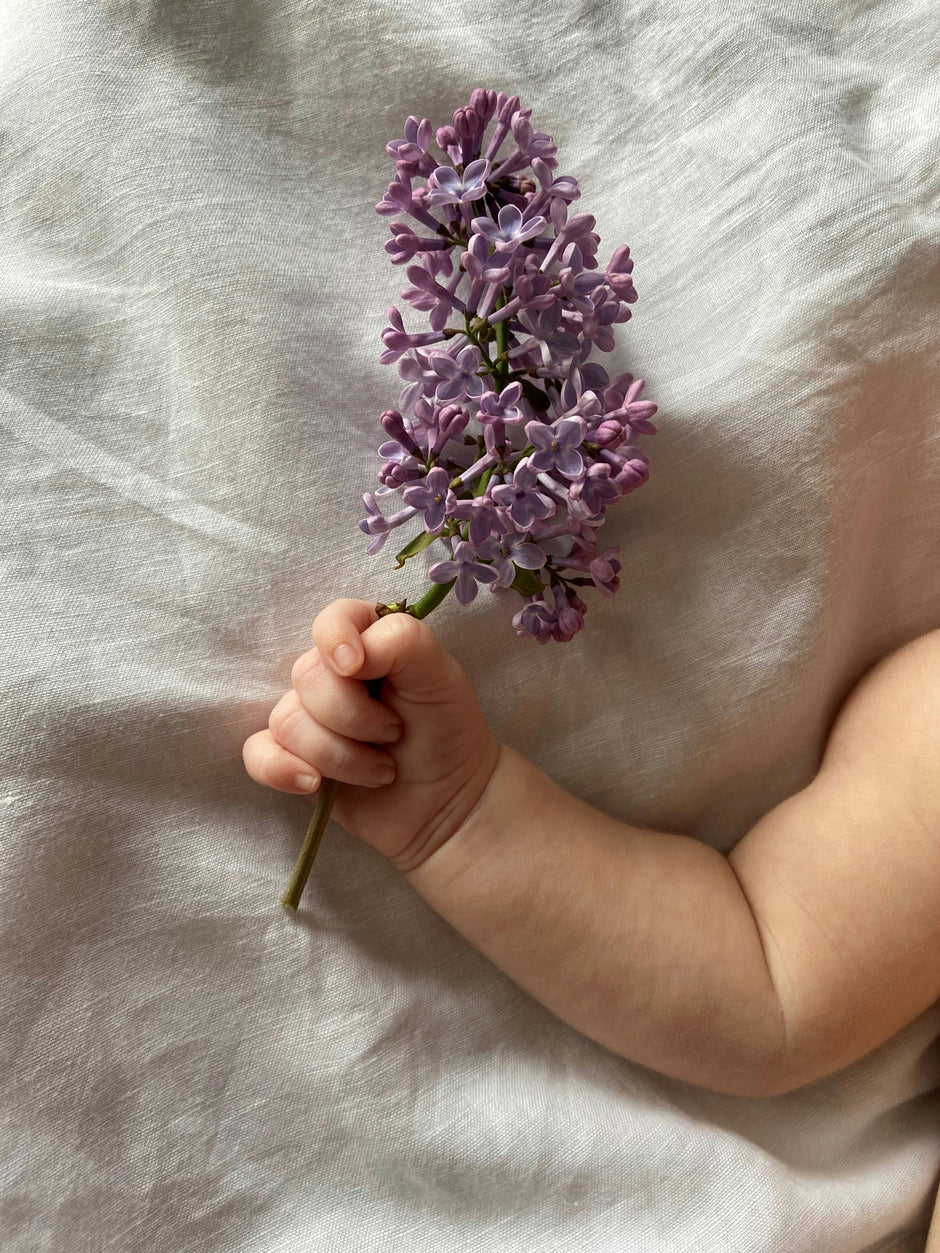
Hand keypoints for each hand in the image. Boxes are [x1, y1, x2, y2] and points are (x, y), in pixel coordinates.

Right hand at [242, 598, 500, 870]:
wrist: (449, 804)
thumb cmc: (447, 731)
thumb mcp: (440, 675)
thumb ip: (402, 641)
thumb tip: (349, 654)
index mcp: (368, 642)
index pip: (331, 620)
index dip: (335, 639)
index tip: (358, 667)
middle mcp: (332, 675)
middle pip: (307, 677)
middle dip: (355, 716)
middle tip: (395, 734)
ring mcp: (310, 717)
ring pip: (288, 721)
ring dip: (341, 756)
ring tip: (382, 770)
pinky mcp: (293, 759)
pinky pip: (258, 754)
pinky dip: (281, 769)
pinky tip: (315, 784)